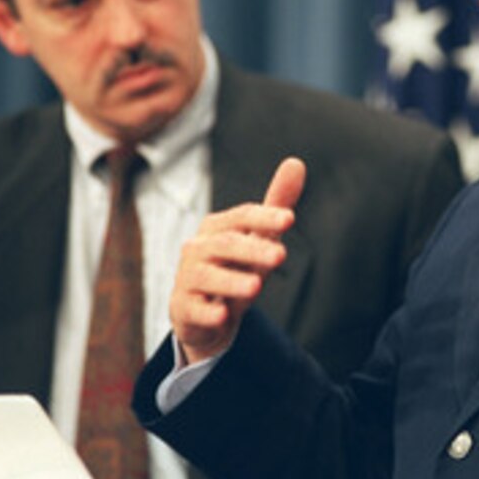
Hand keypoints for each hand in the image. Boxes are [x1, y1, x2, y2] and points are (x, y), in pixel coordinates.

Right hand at [170, 157, 306, 363]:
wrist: (207, 313)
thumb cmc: (236, 268)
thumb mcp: (260, 238)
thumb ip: (276, 204)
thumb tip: (296, 162)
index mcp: (218, 227)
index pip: (242, 216)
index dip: (265, 217)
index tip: (290, 219)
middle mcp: (198, 248)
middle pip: (225, 245)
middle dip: (253, 249)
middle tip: (281, 255)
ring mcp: (187, 278)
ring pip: (207, 276)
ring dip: (231, 281)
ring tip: (257, 286)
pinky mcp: (183, 308)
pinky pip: (193, 309)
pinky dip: (207, 313)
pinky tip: (223, 316)